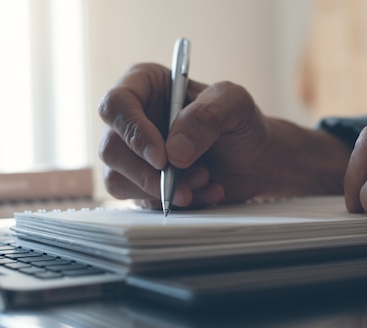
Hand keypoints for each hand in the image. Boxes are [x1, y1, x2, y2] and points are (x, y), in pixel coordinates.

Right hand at [98, 63, 348, 208]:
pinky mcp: (143, 184)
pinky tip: (208, 192)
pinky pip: (143, 201)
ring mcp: (134, 154)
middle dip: (149, 173)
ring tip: (204, 180)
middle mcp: (132, 120)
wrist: (255, 159)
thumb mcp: (235, 104)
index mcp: (145, 85)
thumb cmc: (242, 123)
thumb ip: (207, 115)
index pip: (116, 105)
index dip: (133, 132)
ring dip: (162, 189)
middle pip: (111, 149)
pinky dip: (177, 203)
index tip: (162, 157)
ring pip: (118, 181)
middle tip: (188, 179)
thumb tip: (174, 152)